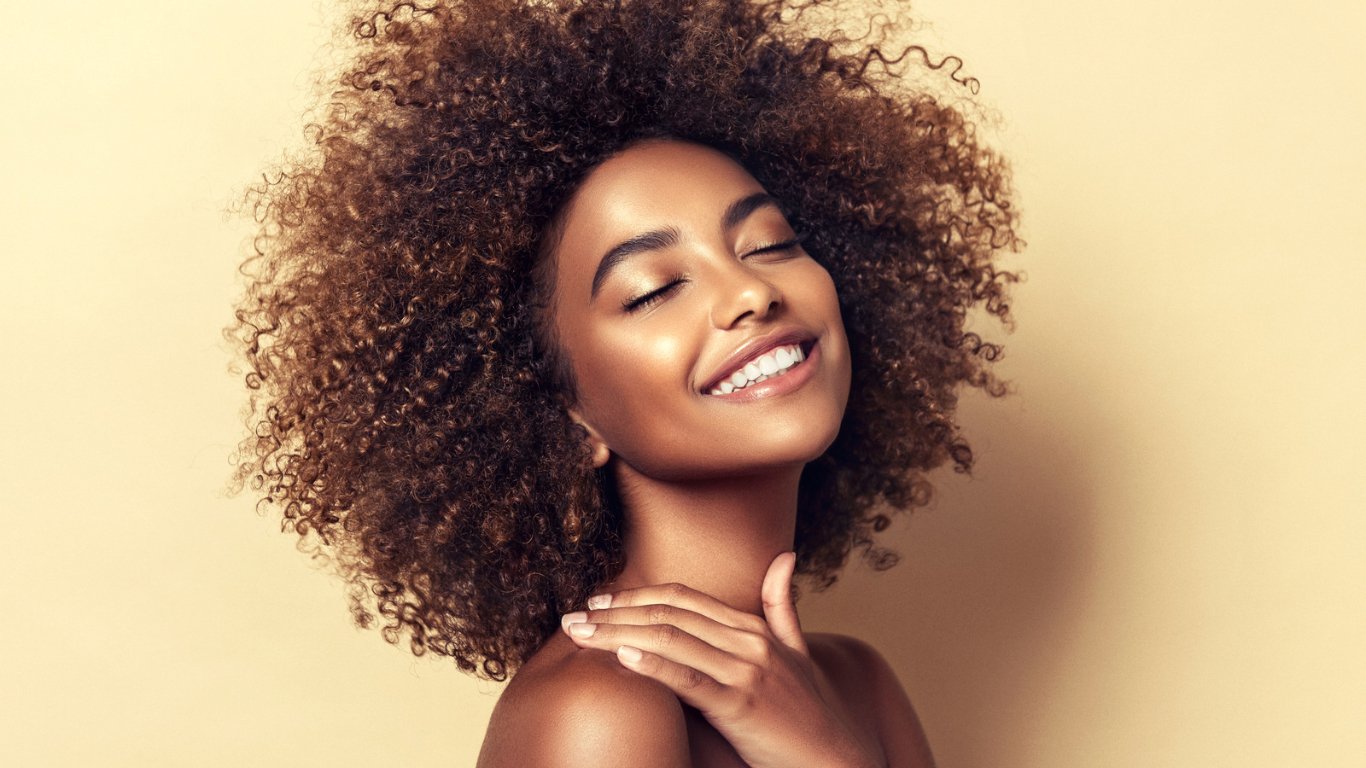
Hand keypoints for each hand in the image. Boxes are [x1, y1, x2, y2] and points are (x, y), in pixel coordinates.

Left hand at [559, 552, 881, 767]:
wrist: (838, 758)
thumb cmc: (812, 712)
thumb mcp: (798, 652)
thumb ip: (781, 606)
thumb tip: (784, 556)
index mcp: (752, 627)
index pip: (683, 599)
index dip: (637, 596)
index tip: (599, 600)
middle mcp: (748, 641)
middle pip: (669, 614)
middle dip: (615, 612)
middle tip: (573, 617)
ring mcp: (746, 670)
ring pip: (670, 639)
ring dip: (617, 633)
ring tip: (579, 635)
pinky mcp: (742, 703)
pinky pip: (690, 678)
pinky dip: (654, 663)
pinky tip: (621, 656)